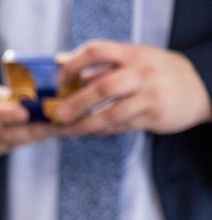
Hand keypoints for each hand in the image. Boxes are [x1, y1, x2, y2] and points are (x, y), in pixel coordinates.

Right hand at [0, 80, 56, 160]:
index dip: (4, 115)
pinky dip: (26, 139)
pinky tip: (43, 131)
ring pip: (9, 144)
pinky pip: (8, 147)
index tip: (26, 112)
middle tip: (55, 123)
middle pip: (0, 136)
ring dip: (34, 136)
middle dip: (31, 130)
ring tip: (57, 126)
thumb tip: (28, 99)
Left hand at [56, 41, 211, 135]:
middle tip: (58, 116)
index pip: (97, 51)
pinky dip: (102, 131)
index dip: (73, 64)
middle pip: (102, 86)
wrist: (202, 87)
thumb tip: (72, 79)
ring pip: (110, 114)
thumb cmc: (159, 74)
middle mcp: (141, 72)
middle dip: (76, 103)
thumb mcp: (138, 60)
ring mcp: (149, 96)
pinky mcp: (153, 116)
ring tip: (68, 132)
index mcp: (132, 53)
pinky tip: (90, 133)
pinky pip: (121, 127)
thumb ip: (108, 67)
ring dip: (84, 125)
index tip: (61, 81)